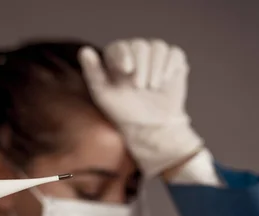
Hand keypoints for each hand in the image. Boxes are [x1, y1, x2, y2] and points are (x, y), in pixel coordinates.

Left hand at [78, 38, 204, 177]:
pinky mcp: (172, 62)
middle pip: (140, 46)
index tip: (126, 70)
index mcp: (116, 60)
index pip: (119, 47)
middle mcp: (136, 54)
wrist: (150, 127)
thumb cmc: (124, 112)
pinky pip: (174, 53)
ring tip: (153, 87)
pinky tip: (165, 80)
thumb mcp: (104, 95)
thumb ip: (93, 73)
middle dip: (141, 66)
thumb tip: (84, 50)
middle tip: (140, 87)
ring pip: (158, 47)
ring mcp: (155, 57)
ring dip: (156, 67)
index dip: (123, 54)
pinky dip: (170, 65)